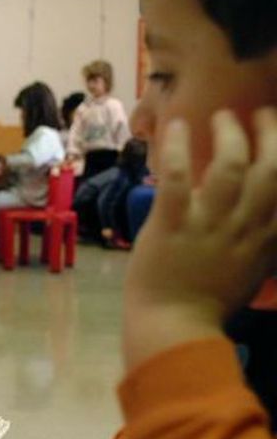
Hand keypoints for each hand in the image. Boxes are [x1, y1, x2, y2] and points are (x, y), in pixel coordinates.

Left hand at [123, 109, 276, 368]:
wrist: (173, 326)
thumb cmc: (209, 302)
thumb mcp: (253, 270)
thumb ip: (265, 241)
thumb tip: (269, 214)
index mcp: (267, 239)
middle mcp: (245, 227)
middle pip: (271, 169)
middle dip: (270, 133)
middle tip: (260, 112)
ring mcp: (209, 224)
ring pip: (230, 166)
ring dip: (229, 134)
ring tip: (222, 116)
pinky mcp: (172, 224)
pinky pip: (176, 178)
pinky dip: (175, 148)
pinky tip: (176, 127)